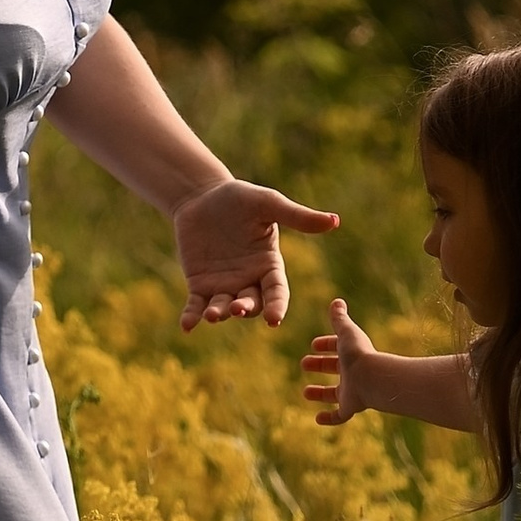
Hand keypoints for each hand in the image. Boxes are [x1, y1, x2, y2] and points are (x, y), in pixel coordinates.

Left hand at [171, 174, 339, 331]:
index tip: (273, 318)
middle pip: (251, 304)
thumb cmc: (239, 198)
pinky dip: (192, 316)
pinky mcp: (200, 285)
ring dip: (219, 314)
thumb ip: (298, 216)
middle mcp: (249, 280)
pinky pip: (197, 305)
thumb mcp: (268, 204)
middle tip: (237, 308)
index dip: (276, 306)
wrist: (203, 196)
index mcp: (269, 265)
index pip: (277, 291)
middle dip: (245, 309)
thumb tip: (334, 221)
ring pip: (224, 308)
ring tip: (212, 315)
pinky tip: (186, 325)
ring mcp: (224, 286)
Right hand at [300, 296, 377, 423]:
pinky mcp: (350, 407)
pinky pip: (339, 416)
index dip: (326, 345)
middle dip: (320, 365)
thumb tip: (337, 301)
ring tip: (305, 392)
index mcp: (351, 354)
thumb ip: (339, 318)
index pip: (337, 347)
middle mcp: (352, 373)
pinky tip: (317, 419)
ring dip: (320, 393)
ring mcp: (351, 391)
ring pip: (334, 393)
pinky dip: (329, 419)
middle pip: (335, 368)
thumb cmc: (359, 353)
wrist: (373, 378)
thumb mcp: (346, 332)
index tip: (313, 345)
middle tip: (304, 364)